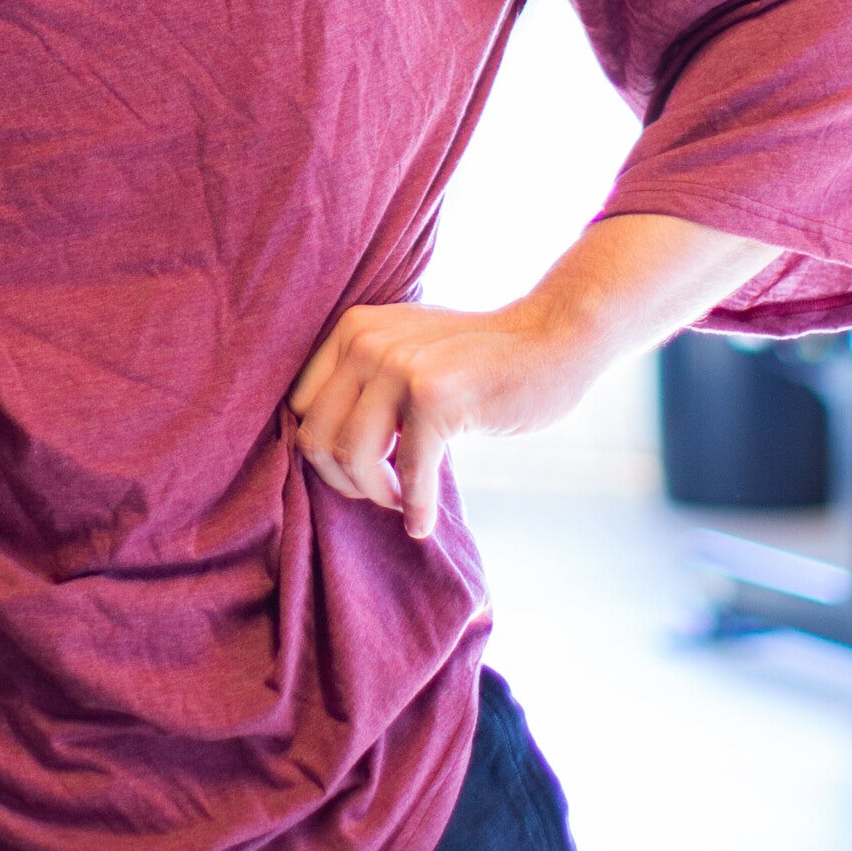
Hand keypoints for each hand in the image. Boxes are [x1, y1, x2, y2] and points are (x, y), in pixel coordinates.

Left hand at [288, 295, 595, 541]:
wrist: (551, 341)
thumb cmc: (479, 361)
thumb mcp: (407, 350)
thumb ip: (363, 381)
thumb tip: (316, 449)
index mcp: (353, 328)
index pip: (301, 407)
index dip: (324, 451)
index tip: (360, 469)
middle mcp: (366, 340)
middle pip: (316, 436)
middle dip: (343, 481)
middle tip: (381, 493)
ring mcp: (399, 365)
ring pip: (351, 457)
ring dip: (376, 495)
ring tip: (403, 501)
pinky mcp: (434, 396)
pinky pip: (409, 472)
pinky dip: (416, 507)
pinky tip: (423, 522)